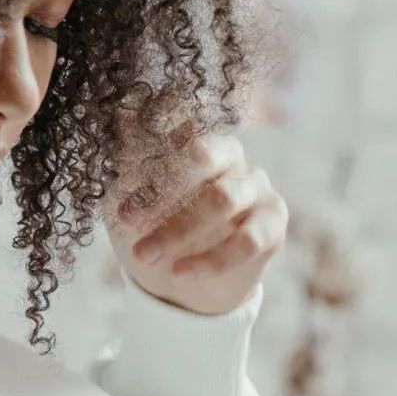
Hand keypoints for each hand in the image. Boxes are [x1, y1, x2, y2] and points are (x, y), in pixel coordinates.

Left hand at [107, 123, 286, 316]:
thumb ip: (131, 157)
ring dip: (180, 231)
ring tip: (146, 255)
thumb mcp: (130, 197)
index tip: (123, 211)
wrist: (176, 283)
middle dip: (163, 199)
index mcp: (196, 140)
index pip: (177, 139)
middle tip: (129, 229)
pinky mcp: (273, 223)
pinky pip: (248, 239)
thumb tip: (124, 112)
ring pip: (224, 199)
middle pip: (203, 159)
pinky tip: (182, 273)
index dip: (150, 171)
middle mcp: (233, 159)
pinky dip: (211, 259)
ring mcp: (257, 187)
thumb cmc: (152, 228)